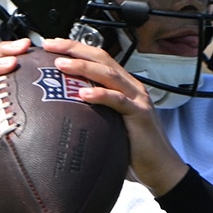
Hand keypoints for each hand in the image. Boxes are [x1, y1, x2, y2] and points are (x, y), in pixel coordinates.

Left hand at [42, 38, 188, 194]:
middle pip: (101, 58)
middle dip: (74, 48)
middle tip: (50, 45)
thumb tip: (62, 109)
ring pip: (109, 74)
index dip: (75, 48)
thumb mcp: (109, 122)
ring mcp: (137, 98)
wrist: (161, 167)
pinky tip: (83, 94)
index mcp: (122, 85)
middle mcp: (131, 86)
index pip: (97, 58)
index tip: (51, 45)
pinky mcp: (140, 115)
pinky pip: (119, 101)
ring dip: (83, 67)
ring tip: (62, 65)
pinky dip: (101, 95)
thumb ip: (93, 110)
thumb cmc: (133, 147)